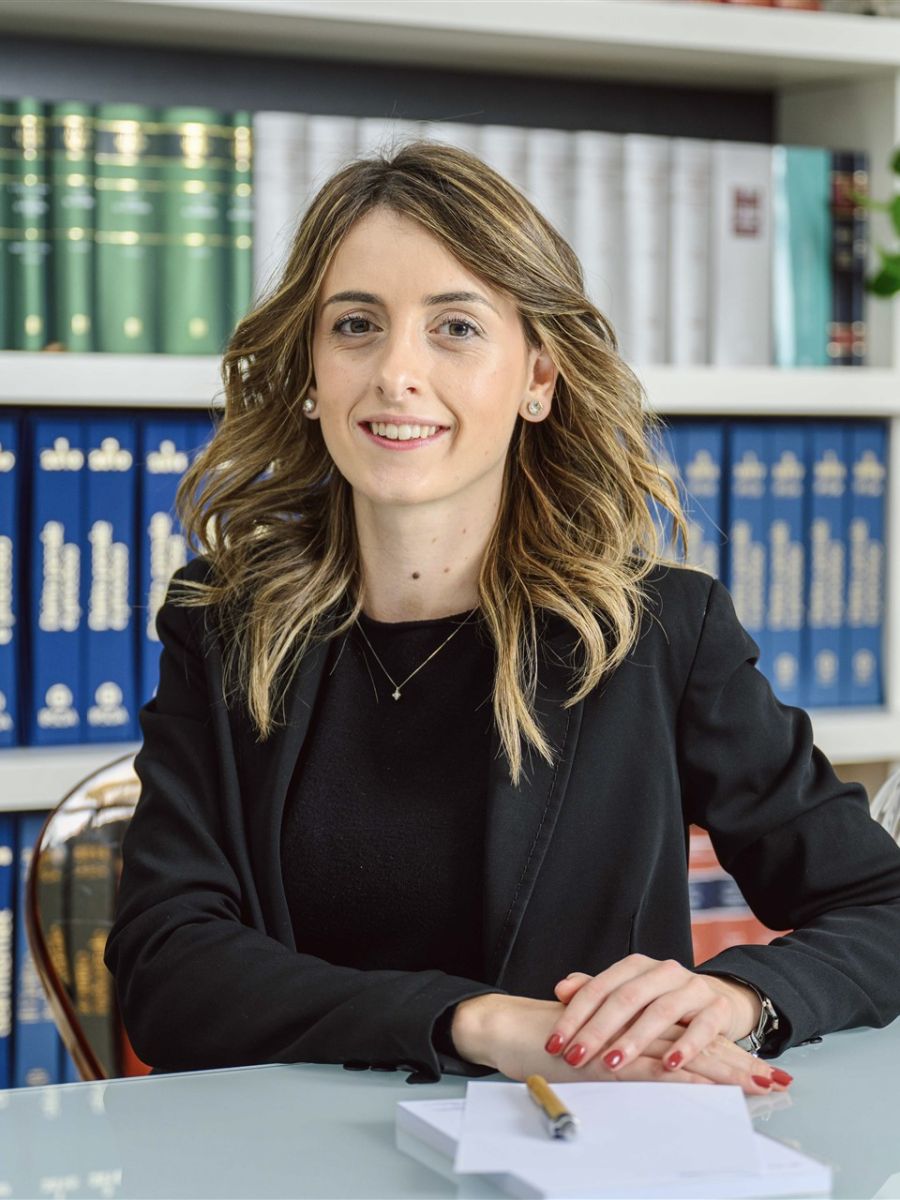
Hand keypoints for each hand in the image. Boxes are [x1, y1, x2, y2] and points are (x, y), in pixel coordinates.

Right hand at [451, 993, 786, 1093]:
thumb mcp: (595, 1050)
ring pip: (683, 1054)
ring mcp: (623, 1037)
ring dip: (723, 1071)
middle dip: (739, 1064)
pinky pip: (649, 1066)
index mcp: (638, 1023)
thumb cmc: (550, 1042)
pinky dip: (679, 1076)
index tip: (763, 1073)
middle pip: (698, 1043)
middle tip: (778, 1080)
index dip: (728, 1054)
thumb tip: (653, 1075)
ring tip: (759, 1085)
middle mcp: (637, 1024)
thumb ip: (621, 1055)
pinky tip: (705, 1086)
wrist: (512, 1029)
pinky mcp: (607, 1053)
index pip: (692, 1038)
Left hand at [545, 956, 791, 1090]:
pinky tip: (668, 1064)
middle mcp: (663, 972)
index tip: (555, 1043)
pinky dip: (685, 1046)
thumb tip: (561, 989)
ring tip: (613, 1063)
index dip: (575, 1015)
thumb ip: (595, 992)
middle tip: (576, 1058)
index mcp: (636, 967)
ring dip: (635, 1039)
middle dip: (597, 1030)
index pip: (599, 988)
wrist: (720, 1001)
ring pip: (660, 1011)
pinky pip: (702, 1026)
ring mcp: (692, 988)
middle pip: (626, 999)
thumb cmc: (663, 1003)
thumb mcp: (629, 996)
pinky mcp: (718, 1008)